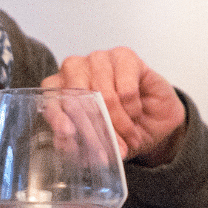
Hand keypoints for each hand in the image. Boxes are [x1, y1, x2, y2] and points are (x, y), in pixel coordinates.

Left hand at [42, 47, 187, 163]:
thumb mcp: (98, 141)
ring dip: (119, 122)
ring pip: (104, 94)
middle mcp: (76, 68)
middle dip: (92, 128)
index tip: (67, 134)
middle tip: (105, 151)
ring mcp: (99, 59)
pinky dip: (132, 109)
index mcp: (60, 86)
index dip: (57, 116)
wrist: (156, 122)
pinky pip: (126, 89)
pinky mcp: (124, 56)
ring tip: (129, 140)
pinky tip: (136, 115)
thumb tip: (65, 145)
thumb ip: (80, 141)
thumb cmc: (122, 128)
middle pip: (79, 97)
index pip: (51, 98)